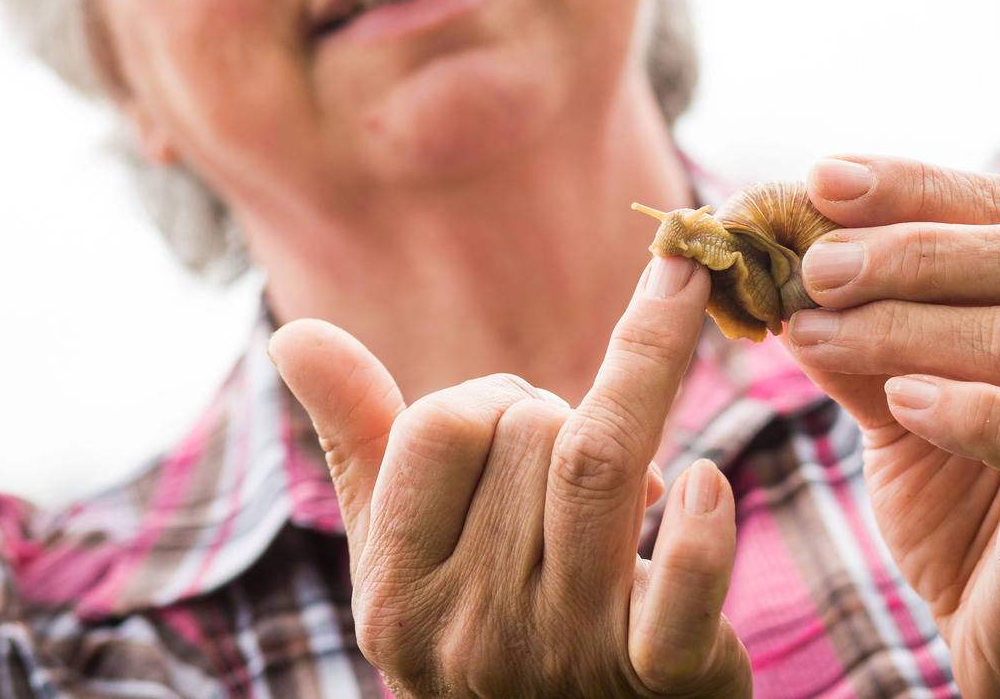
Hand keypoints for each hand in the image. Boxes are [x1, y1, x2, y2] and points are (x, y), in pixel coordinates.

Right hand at [268, 258, 751, 697]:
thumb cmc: (493, 629)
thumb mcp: (410, 556)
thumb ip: (362, 442)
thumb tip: (295, 336)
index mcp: (399, 595)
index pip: (438, 427)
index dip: (489, 398)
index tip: (517, 428)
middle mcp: (474, 630)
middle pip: (532, 435)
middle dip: (567, 407)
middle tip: (583, 455)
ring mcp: (571, 655)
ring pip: (599, 468)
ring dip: (642, 391)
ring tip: (659, 389)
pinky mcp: (665, 678)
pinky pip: (681, 586)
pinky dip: (700, 528)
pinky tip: (705, 485)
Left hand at [779, 154, 999, 698]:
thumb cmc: (976, 509)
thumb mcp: (903, 408)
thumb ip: (859, 338)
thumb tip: (776, 269)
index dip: (917, 184)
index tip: (821, 177)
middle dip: (912, 247)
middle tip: (813, 264)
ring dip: (908, 327)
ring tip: (815, 332)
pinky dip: (973, 410)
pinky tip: (903, 401)